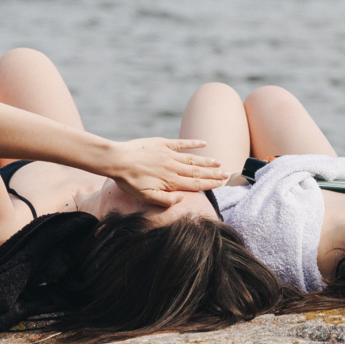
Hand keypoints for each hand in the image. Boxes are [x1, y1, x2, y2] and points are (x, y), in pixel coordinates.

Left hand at [105, 137, 227, 207]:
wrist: (117, 160)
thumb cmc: (129, 181)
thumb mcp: (145, 197)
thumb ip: (165, 200)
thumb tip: (182, 198)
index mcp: (170, 182)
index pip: (195, 184)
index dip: (210, 184)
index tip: (221, 183)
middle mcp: (173, 168)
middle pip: (198, 172)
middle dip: (213, 173)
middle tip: (227, 173)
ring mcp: (169, 154)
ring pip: (192, 158)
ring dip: (207, 160)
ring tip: (219, 162)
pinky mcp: (162, 143)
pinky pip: (181, 143)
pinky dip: (193, 143)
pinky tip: (203, 143)